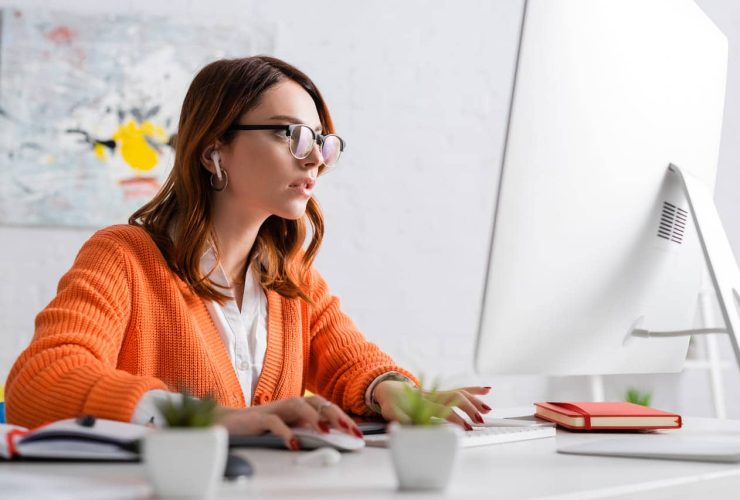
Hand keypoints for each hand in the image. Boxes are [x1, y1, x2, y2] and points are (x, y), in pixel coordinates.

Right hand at [215, 395, 363, 449]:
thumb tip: (332, 439)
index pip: (325, 407)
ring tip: (326, 431)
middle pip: (316, 402)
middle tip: (350, 430)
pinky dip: (285, 431)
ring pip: (297, 405)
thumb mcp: (289, 429)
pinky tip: (293, 443)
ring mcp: (273, 408)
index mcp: (298, 406)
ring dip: (313, 418)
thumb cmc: (259, 427)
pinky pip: (273, 421)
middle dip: (336, 415)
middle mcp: (288, 404)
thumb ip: (306, 431)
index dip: (343, 417)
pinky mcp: (256, 418)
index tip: (358, 432)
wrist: (228, 424)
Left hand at [372, 381, 491, 429]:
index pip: (444, 409)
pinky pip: (459, 389)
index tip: (466, 428)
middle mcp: (433, 395)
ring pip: (460, 392)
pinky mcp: (441, 393)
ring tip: (488, 410)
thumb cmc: (390, 403)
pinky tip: (486, 390)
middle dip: (470, 409)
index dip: (456, 419)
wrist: (387, 388)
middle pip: (456, 398)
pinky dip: (474, 389)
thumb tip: (410, 425)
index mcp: (422, 402)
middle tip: (480, 421)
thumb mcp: (390, 412)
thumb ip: (400, 419)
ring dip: (475, 400)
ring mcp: (438, 392)